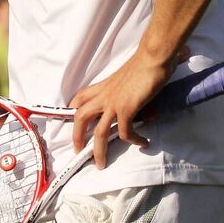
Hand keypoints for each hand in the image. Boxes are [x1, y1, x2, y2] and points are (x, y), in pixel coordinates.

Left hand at [68, 45, 185, 167]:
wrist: (152, 58)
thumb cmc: (144, 63)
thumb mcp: (127, 79)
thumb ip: (126, 92)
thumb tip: (137, 105)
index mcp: (103, 86)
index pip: (80, 98)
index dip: (73, 110)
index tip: (71, 121)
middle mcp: (104, 95)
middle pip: (80, 117)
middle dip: (76, 136)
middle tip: (78, 151)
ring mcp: (113, 103)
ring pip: (98, 132)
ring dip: (98, 151)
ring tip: (101, 164)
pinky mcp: (126, 109)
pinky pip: (125, 132)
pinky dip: (133, 140)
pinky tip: (142, 143)